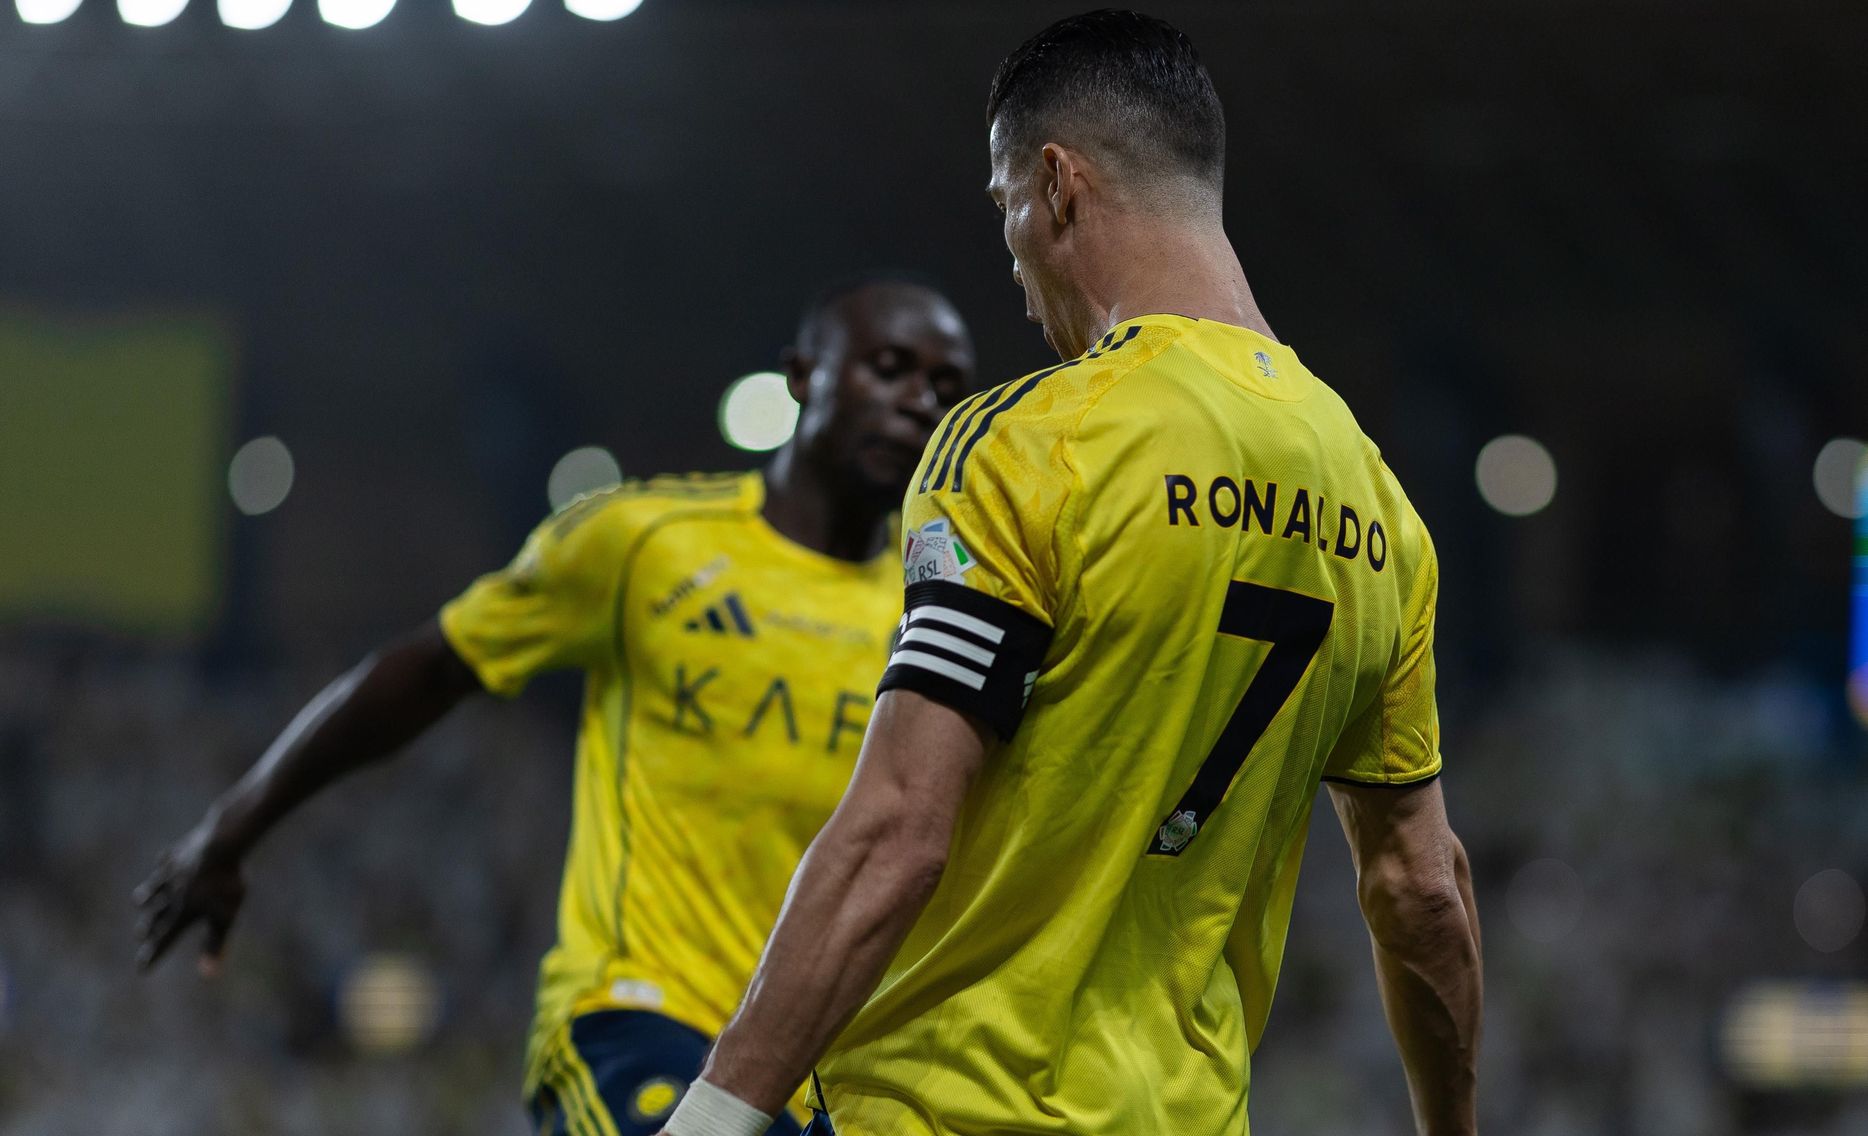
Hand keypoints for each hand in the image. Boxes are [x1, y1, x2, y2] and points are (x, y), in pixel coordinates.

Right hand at [133, 820, 247, 976]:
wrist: (220, 843)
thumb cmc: (225, 884)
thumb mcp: (224, 917)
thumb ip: (215, 945)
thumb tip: (208, 976)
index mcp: (182, 912)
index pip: (164, 940)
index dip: (153, 955)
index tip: (142, 969)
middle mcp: (172, 894)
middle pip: (156, 915)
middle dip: (149, 926)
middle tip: (141, 935)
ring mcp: (173, 872)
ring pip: (155, 887)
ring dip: (147, 895)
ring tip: (139, 900)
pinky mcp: (179, 852)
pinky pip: (168, 860)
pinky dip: (163, 864)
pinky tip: (162, 860)